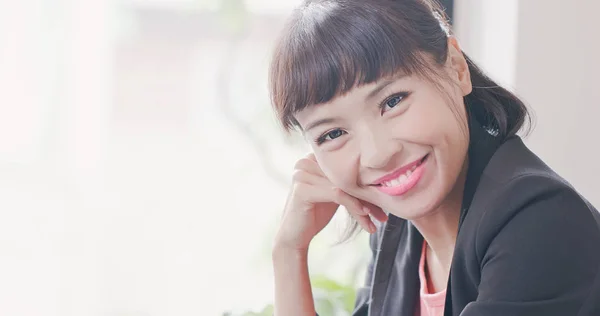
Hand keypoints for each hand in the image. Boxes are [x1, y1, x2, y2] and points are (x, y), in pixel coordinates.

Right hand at [273, 153, 387, 251]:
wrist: (294, 236)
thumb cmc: (315, 214)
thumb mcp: (334, 192)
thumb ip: (347, 181)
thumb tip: (383, 179)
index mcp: (314, 157)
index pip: (347, 167)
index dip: (366, 184)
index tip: (383, 202)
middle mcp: (306, 161)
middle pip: (346, 176)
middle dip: (367, 196)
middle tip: (383, 214)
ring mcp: (302, 173)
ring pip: (344, 185)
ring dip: (363, 204)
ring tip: (376, 219)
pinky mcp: (302, 188)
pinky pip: (337, 193)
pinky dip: (353, 205)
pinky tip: (363, 215)